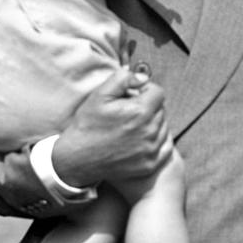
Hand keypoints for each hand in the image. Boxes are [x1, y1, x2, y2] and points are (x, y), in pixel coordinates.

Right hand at [52, 67, 172, 186]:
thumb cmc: (88, 125)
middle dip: (148, 107)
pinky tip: (139, 141)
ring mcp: (151, 150)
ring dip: (152, 124)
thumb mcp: (99, 95)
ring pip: (163, 128)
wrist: (77, 159)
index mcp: (140, 112)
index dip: (145, 90)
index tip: (132, 96)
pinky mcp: (150, 165)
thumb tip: (143, 77)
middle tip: (128, 112)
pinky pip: (165, 147)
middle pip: (161, 110)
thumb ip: (123, 79)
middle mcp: (150, 132)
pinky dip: (156, 142)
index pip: (158, 93)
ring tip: (131, 127)